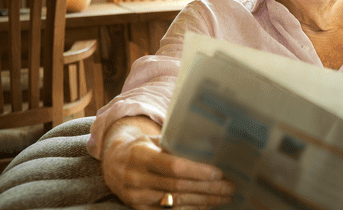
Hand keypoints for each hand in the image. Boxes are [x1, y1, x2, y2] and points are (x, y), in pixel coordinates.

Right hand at [102, 117, 235, 209]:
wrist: (112, 163)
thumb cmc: (141, 147)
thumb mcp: (152, 139)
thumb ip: (174, 143)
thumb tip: (209, 142)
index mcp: (141, 155)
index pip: (173, 166)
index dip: (197, 171)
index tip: (219, 173)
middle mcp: (136, 178)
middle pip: (178, 187)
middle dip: (208, 189)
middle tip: (230, 187)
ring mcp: (137, 197)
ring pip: (176, 202)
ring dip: (204, 201)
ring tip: (224, 196)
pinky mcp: (139, 209)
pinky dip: (190, 209)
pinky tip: (206, 205)